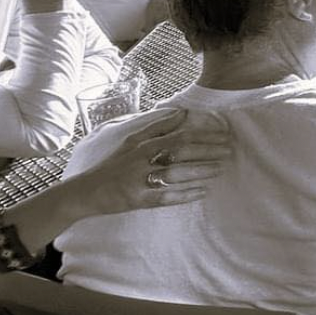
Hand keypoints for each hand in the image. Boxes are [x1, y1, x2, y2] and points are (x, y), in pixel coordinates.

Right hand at [64, 107, 232, 215]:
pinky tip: (203, 192)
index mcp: (141, 145)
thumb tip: (182, 113)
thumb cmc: (113, 165)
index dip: (203, 135)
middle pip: (180, 154)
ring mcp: (140, 182)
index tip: (223, 135)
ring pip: (176, 175)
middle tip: (229, 151)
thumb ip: (157, 127)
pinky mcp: (139, 201)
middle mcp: (141, 162)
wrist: (86, 192)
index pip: (179, 137)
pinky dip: (186, 195)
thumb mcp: (131, 141)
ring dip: (201, 172)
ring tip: (220, 170)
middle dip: (208, 152)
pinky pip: (167, 198)